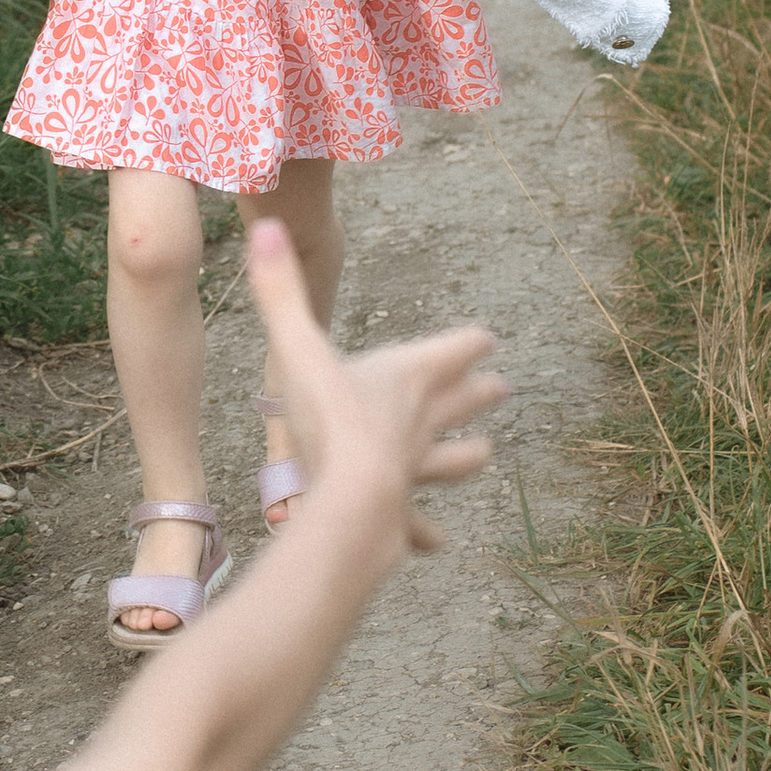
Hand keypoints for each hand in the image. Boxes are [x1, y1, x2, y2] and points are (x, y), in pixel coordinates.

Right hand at [244, 221, 505, 554]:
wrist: (350, 499)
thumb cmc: (329, 419)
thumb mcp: (298, 348)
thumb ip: (282, 292)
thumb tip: (269, 226)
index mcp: (407, 377)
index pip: (453, 350)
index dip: (469, 342)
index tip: (487, 337)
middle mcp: (422, 421)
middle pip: (462, 402)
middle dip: (479, 391)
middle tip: (502, 387)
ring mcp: (416, 469)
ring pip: (454, 460)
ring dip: (469, 455)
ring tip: (484, 453)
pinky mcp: (403, 513)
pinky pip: (420, 522)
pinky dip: (427, 531)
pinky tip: (438, 543)